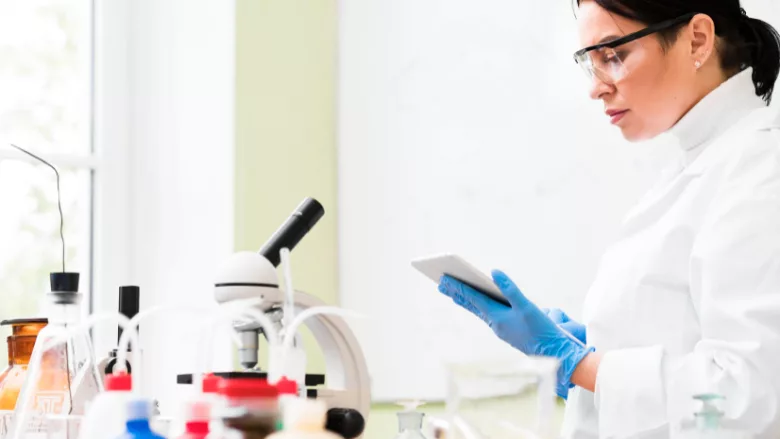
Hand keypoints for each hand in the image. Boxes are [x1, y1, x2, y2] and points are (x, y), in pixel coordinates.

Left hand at [438, 270, 593, 398]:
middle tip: (440, 283)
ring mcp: (500, 328)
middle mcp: (495, 323)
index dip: (458, 287)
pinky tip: (478, 304)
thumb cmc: (541, 330)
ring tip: (454, 292)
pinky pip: (487, 315)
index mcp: (497, 317)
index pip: (473, 298)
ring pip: (478, 310)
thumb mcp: (527, 306)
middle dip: (456, 293)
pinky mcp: (506, 331)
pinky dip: (478, 306)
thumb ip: (510, 289)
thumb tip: (494, 272)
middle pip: (471, 304)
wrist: (552, 353)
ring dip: (466, 300)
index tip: (444, 279)